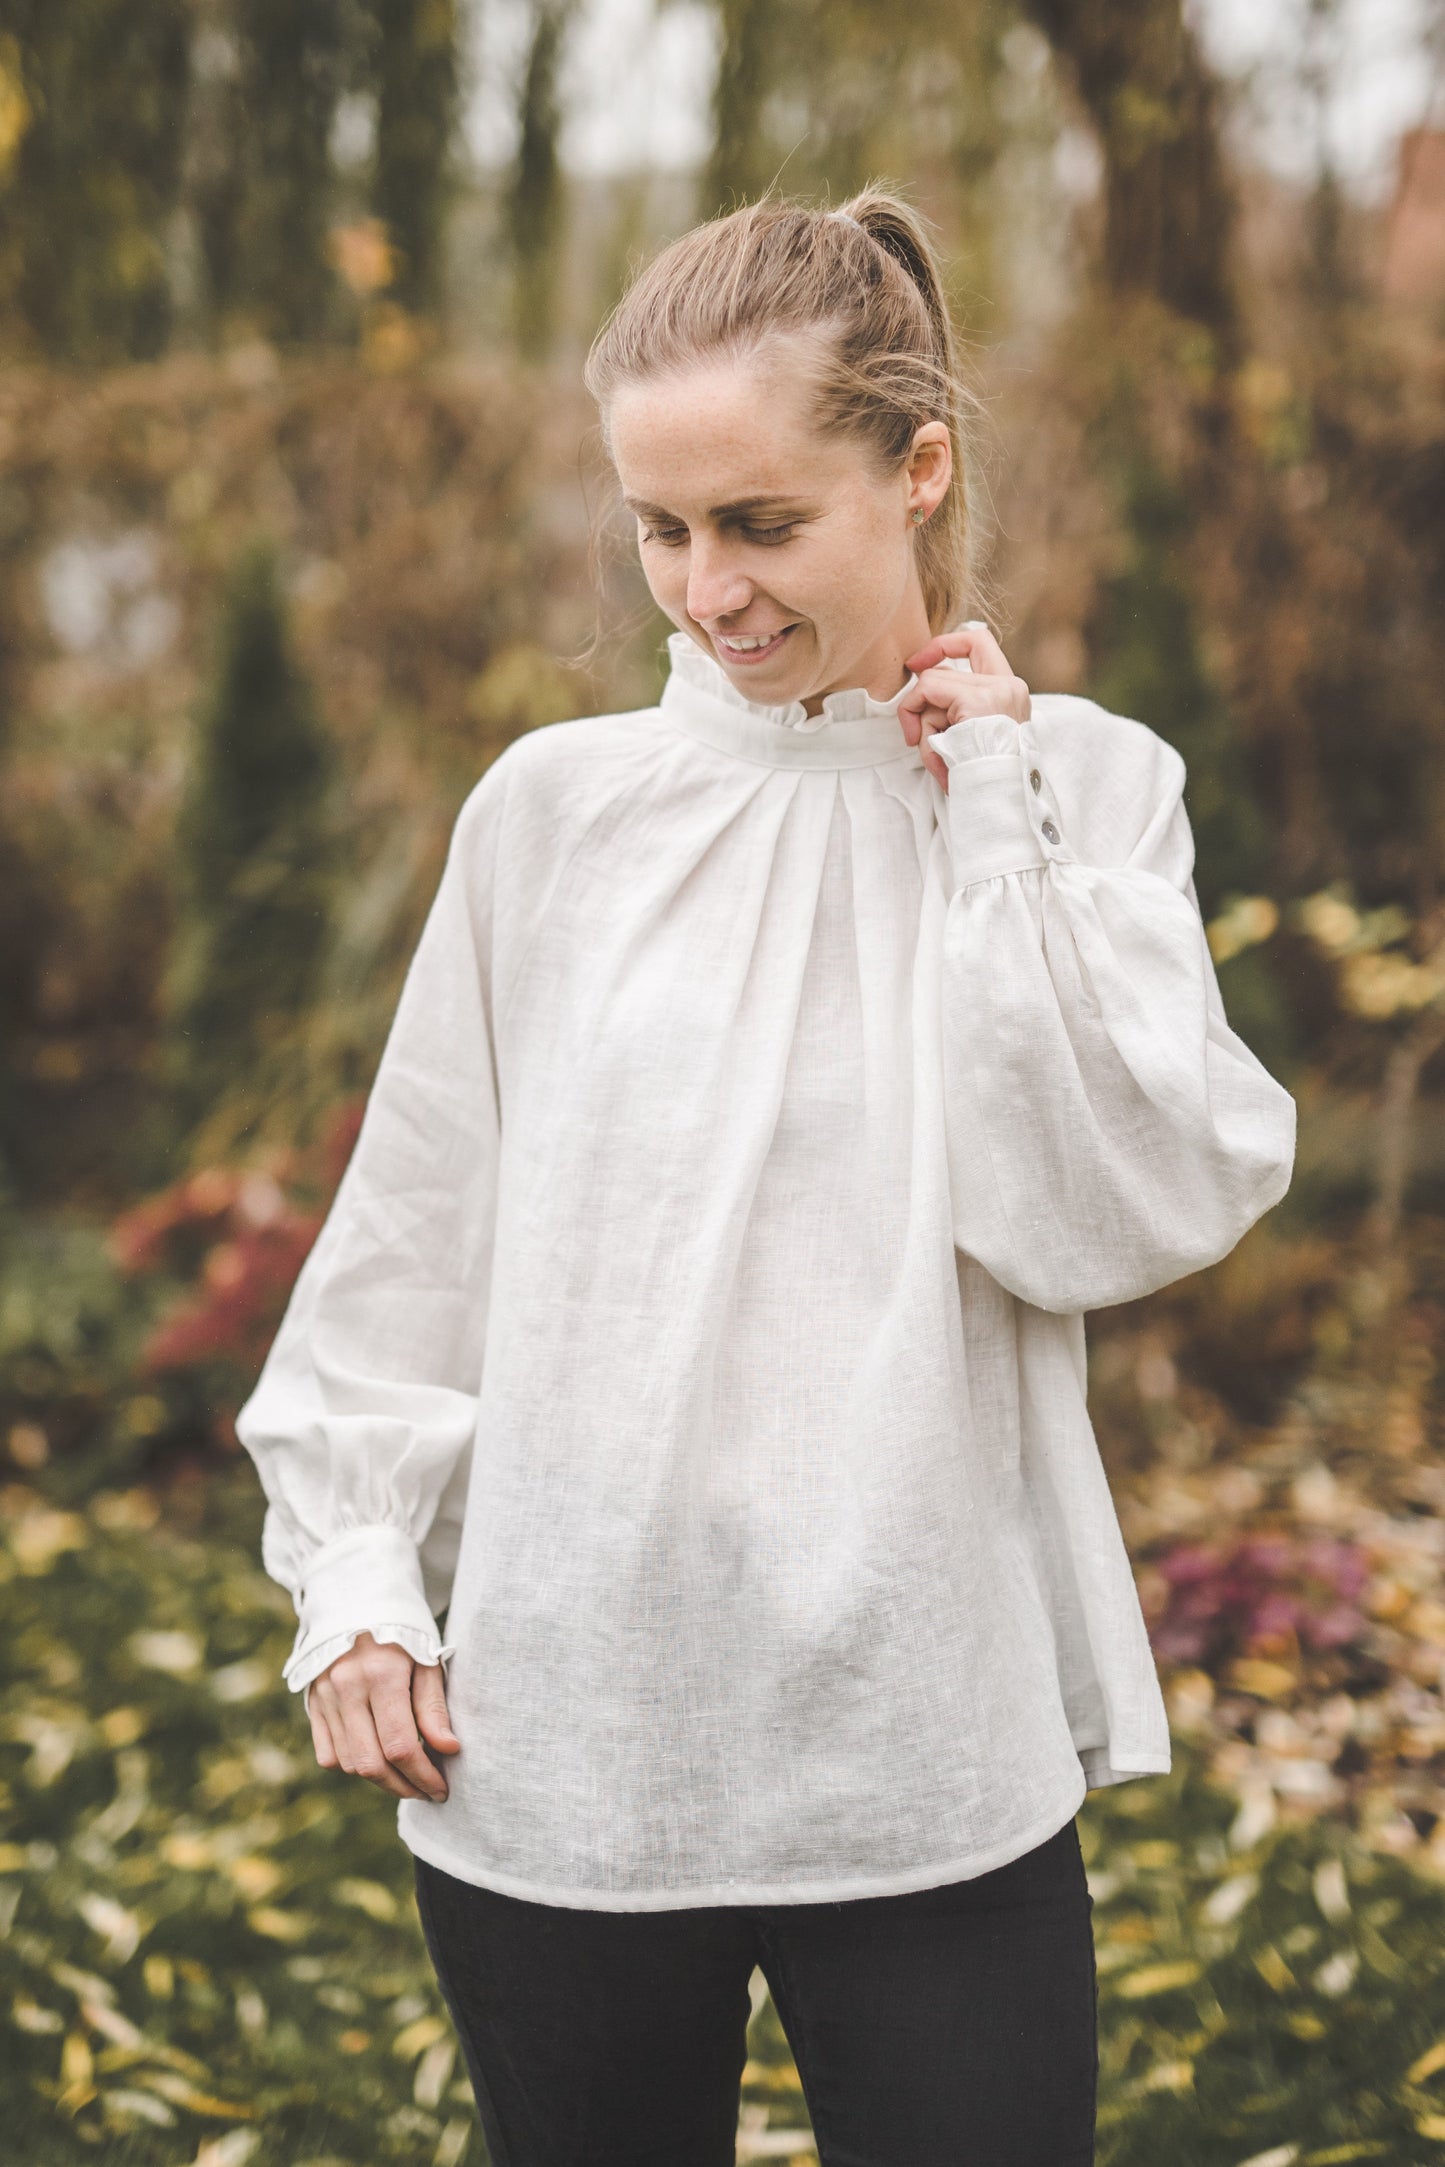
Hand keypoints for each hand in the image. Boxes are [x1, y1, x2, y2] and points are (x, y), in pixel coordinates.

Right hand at [308, 1631, 459, 1801]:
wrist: (358, 1602)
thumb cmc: (403, 1632)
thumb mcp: (427, 1659)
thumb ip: (434, 1707)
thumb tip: (449, 1750)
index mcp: (381, 1674)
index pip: (401, 1745)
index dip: (423, 1776)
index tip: (442, 1789)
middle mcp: (346, 1688)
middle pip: (371, 1763)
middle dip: (403, 1787)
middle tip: (427, 1792)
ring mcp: (324, 1697)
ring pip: (349, 1764)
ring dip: (380, 1781)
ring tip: (406, 1778)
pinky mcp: (312, 1704)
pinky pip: (328, 1755)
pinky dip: (353, 1766)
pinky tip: (377, 1759)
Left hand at [898, 626, 1029, 790]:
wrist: (1000, 806)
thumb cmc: (982, 784)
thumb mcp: (969, 740)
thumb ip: (953, 711)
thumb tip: (919, 688)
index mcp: (1011, 693)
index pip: (977, 641)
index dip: (943, 645)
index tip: (916, 665)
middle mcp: (1010, 686)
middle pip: (942, 671)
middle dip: (922, 708)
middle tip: (917, 741)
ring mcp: (996, 691)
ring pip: (930, 684)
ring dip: (923, 726)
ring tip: (939, 759)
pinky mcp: (977, 701)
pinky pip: (926, 692)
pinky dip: (918, 722)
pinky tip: (935, 754)